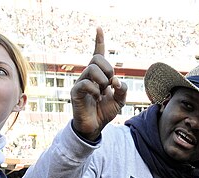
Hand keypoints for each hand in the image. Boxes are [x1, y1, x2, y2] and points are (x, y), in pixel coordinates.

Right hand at [70, 27, 127, 141]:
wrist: (95, 127)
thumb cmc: (105, 112)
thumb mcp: (120, 100)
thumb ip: (123, 89)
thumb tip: (116, 80)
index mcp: (99, 75)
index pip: (98, 54)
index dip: (99, 41)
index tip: (99, 28)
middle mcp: (88, 75)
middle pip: (96, 58)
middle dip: (108, 69)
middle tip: (110, 84)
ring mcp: (80, 83)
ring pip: (92, 68)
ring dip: (102, 80)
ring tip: (102, 92)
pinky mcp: (75, 92)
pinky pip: (86, 83)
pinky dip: (95, 91)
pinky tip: (96, 99)